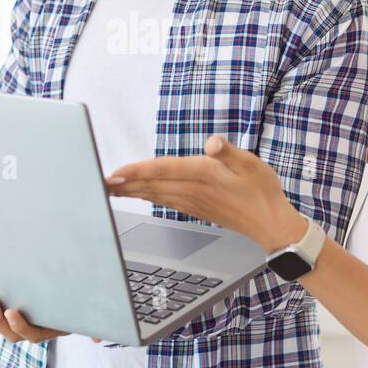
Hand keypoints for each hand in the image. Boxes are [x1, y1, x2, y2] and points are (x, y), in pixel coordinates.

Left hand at [0, 297, 101, 343]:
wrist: (77, 300)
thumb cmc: (78, 306)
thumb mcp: (87, 316)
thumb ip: (94, 326)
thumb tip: (97, 338)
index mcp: (48, 330)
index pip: (31, 334)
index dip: (20, 326)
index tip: (11, 312)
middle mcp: (31, 329)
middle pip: (10, 333)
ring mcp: (18, 322)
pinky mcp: (8, 312)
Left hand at [106, 135, 307, 253]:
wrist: (270, 224)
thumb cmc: (262, 191)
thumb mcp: (252, 165)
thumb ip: (229, 152)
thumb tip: (213, 143)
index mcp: (204, 175)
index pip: (164, 170)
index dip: (137, 171)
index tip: (115, 173)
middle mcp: (193, 190)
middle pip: (151, 184)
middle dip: (123, 183)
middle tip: (97, 183)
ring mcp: (192, 202)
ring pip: (154, 194)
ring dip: (130, 191)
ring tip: (108, 188)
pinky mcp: (194, 208)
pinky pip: (163, 201)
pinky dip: (145, 197)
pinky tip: (136, 195)